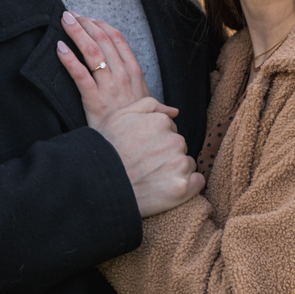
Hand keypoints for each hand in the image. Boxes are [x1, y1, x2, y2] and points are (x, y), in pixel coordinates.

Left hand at [54, 12, 202, 215]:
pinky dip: (68, 60)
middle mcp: (123, 77)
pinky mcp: (93, 100)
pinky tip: (58, 47)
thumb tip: (173, 113)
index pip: (120, 43)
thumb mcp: (153, 119)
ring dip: (78, 33)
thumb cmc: (141, 133)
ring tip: (65, 20)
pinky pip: (80, 75)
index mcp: (136, 76)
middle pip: (104, 42)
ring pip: (92, 53)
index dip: (105, 28)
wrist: (133, 151)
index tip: (92, 18)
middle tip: (72, 14)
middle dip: (87, 25)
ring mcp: (108, 88)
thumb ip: (159, 110)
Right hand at [99, 99, 204, 216]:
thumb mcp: (122, 116)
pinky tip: (169, 188)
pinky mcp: (182, 188)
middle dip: (167, 155)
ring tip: (152, 178)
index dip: (157, 142)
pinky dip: (188, 185)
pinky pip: (197, 182)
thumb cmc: (107, 149)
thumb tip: (175, 112)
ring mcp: (179, 165)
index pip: (171, 131)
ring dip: (176, 170)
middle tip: (146, 166)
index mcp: (163, 122)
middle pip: (180, 147)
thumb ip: (150, 105)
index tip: (143, 152)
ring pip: (187, 164)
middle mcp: (175, 141)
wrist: (97, 183)